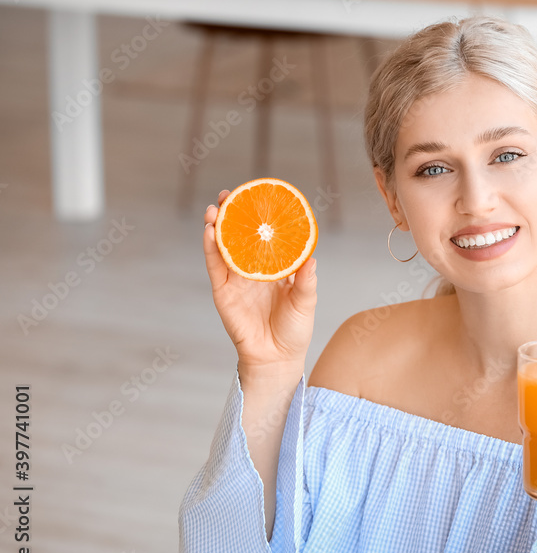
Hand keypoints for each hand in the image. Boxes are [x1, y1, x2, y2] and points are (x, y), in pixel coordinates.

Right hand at [203, 190, 317, 374]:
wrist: (277, 359)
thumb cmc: (294, 331)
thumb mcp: (305, 302)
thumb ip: (306, 281)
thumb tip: (312, 258)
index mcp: (275, 269)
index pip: (266, 238)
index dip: (260, 219)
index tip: (257, 197)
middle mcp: (253, 270)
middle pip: (239, 237)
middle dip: (232, 215)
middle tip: (228, 194)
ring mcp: (236, 280)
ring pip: (223, 247)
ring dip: (216, 227)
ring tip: (214, 208)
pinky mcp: (223, 293)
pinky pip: (215, 267)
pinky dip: (211, 249)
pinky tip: (209, 232)